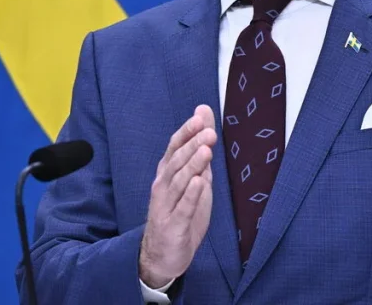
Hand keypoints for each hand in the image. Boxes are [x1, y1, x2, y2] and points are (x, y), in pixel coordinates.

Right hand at [139, 104, 217, 287]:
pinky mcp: (173, 225)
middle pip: (177, 161)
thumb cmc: (181, 213)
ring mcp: (166, 205)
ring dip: (192, 165)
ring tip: (206, 151)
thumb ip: (200, 150)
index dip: (187, 132)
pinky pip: (183, 208)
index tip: (200, 117)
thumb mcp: (196, 179)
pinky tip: (200, 183)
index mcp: (167, 173)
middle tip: (208, 131)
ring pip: (179, 182)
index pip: (174, 147)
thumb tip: (206, 118)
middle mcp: (163, 186)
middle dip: (192, 145)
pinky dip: (191, 195)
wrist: (163, 254)